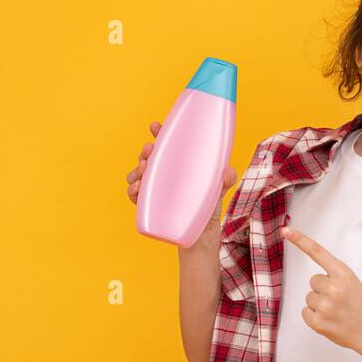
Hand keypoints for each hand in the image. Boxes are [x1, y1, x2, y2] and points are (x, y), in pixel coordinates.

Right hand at [126, 121, 236, 249]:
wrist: (202, 235)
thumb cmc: (208, 207)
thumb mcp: (218, 190)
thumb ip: (225, 180)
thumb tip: (229, 171)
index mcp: (178, 166)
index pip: (166, 146)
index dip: (159, 134)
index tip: (155, 126)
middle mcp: (164, 176)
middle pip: (149, 158)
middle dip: (146, 152)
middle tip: (149, 150)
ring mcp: (156, 191)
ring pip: (138, 174)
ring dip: (136, 170)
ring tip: (143, 169)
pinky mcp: (151, 207)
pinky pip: (136, 196)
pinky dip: (132, 191)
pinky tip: (136, 189)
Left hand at [281, 225, 361, 358]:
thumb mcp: (353, 283)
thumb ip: (335, 277)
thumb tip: (315, 281)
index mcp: (343, 273)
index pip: (318, 252)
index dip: (300, 240)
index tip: (285, 230)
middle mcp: (333, 287)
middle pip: (313, 281)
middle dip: (322, 290)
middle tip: (339, 300)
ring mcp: (325, 306)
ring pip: (309, 297)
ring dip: (319, 304)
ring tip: (337, 311)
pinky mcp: (318, 322)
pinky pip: (305, 312)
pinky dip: (314, 317)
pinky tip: (330, 320)